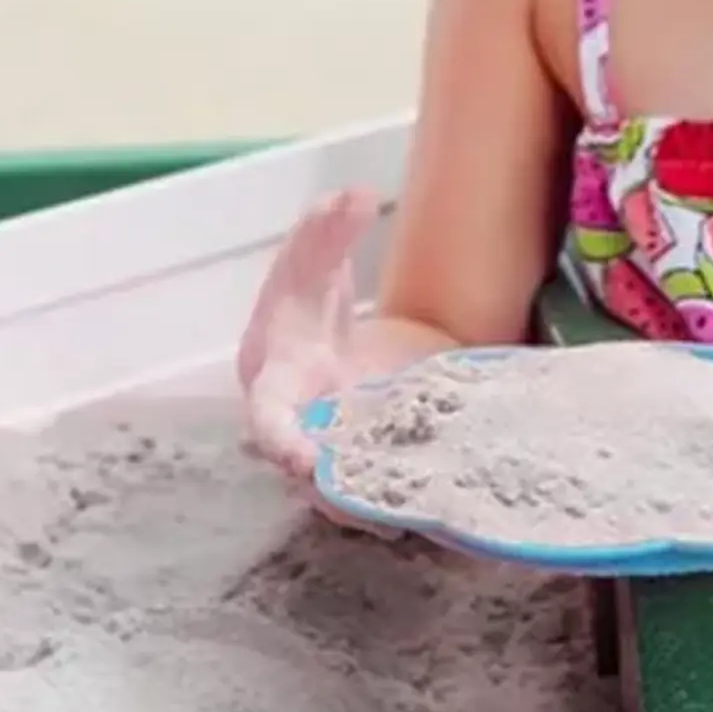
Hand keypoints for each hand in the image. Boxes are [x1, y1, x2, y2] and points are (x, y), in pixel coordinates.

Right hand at [236, 188, 396, 535]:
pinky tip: (443, 503)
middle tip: (374, 512)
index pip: (269, 421)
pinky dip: (410, 500)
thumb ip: (327, 231)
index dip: (281, 445)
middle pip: (314, 474)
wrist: (318, 345)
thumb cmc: (303, 309)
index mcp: (277, 384)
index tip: (300, 461)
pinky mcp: (373, 462)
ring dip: (378, 505)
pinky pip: (387, 489)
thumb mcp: (313, 262)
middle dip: (337, 491)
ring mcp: (338, 454)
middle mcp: (302, 431)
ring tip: (411, 516)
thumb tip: (354, 195)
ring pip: (353, 494)